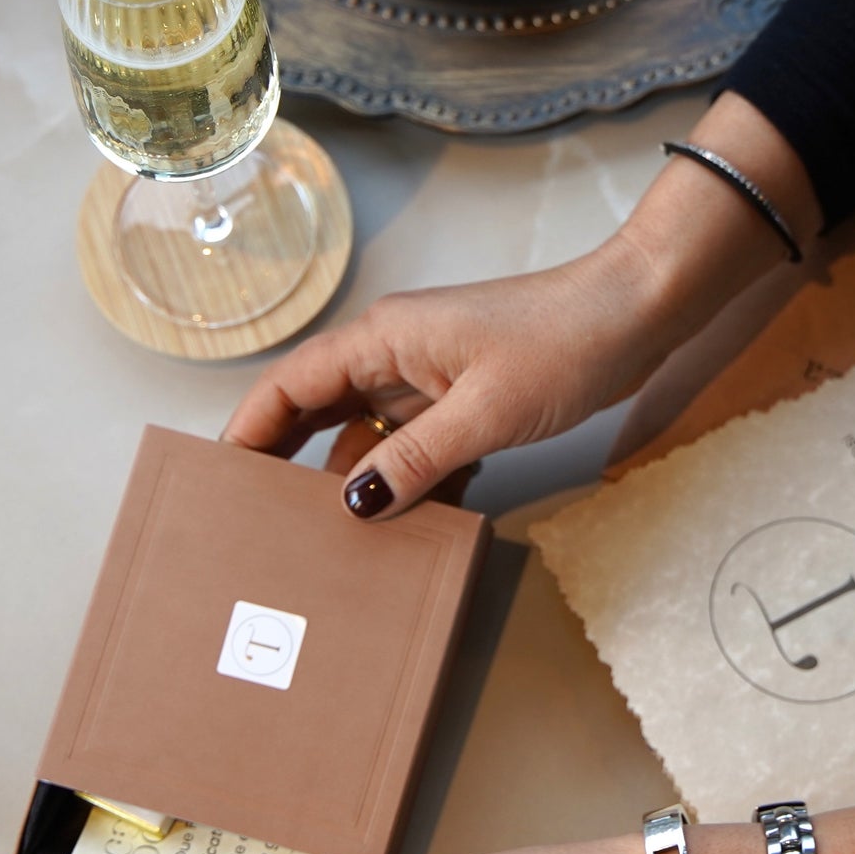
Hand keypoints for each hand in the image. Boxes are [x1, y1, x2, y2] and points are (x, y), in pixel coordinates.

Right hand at [223, 236, 679, 518]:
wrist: (637, 313)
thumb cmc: (565, 341)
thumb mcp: (485, 412)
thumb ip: (416, 460)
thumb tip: (352, 505)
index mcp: (383, 340)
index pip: (290, 386)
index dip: (249, 431)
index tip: (217, 479)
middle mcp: (395, 353)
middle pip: (318, 410)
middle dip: (287, 461)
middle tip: (258, 521)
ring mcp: (432, 375)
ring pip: (370, 434)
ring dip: (356, 481)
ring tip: (329, 540)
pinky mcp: (467, 395)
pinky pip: (416, 443)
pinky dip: (409, 479)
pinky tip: (409, 522)